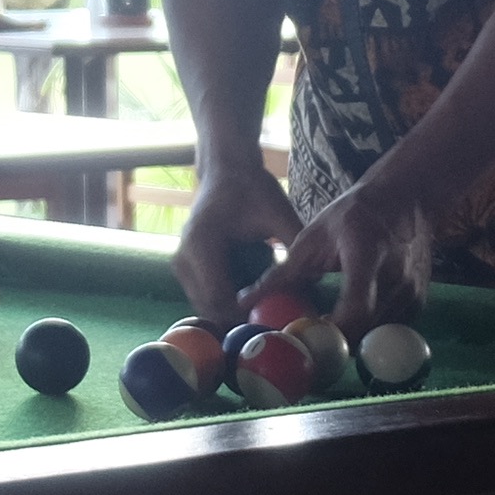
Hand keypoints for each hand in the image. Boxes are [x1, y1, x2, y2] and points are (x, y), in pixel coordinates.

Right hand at [169, 157, 301, 322]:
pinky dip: (231, 304)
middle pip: (212, 308)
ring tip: (270, 311)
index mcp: (202, 243)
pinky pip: (208, 299)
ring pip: (209, 308)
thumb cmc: (251, 187)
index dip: (247, 314)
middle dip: (243, 319)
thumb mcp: (277, 211)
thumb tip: (313, 278)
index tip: (278, 320)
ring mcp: (181, 267)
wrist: (226, 171)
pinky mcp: (187, 271)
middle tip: (278, 322)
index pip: (219, 296)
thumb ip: (293, 242)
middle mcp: (184, 258)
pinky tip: (256, 298)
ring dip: (237, 314)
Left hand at [274, 174, 434, 338]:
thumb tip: (244, 301)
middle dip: (333, 343)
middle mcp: (396, 278)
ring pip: (376, 336)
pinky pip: (389, 329)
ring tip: (324, 330)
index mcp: (367, 256)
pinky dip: (368, 331)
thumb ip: (282, 273)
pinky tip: (349, 320)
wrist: (406, 198)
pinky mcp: (419, 301)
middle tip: (305, 341)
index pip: (355, 309)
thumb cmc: (355, 213)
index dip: (329, 332)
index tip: (302, 335)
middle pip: (364, 331)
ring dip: (350, 339)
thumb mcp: (314, 235)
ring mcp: (412, 292)